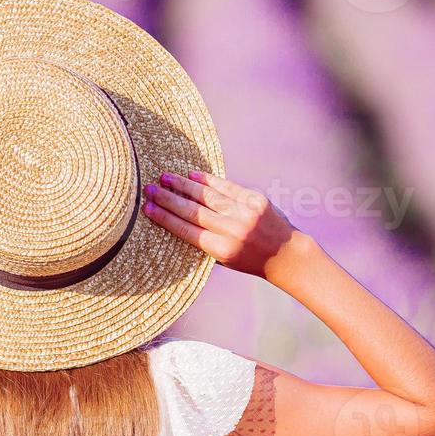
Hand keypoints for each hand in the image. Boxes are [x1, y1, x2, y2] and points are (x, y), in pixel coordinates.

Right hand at [142, 171, 314, 283]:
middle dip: (168, 199)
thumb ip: (204, 242)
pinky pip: (228, 187)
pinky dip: (209, 181)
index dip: (165, 218)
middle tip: (149, 189)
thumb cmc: (250, 261)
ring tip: (165, 177)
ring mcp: (245, 213)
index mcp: (222, 250)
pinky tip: (193, 174)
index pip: (186, 230)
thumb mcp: (225, 260)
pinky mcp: (256, 200)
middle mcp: (233, 231)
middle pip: (193, 211)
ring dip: (184, 185)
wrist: (286, 255)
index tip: (147, 208)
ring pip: (208, 196)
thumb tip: (176, 220)